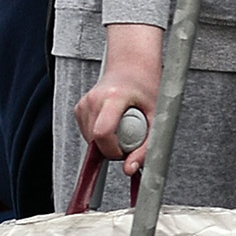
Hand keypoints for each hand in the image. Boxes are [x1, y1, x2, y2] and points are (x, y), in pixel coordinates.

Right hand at [77, 24, 164, 179]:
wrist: (132, 66)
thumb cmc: (146, 86)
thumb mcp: (157, 116)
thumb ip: (147, 147)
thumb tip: (130, 169)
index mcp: (114, 97)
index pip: (102, 133)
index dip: (113, 151)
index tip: (125, 151)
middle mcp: (94, 99)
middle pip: (95, 141)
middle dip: (112, 149)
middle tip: (130, 138)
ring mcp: (84, 103)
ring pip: (90, 140)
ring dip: (107, 143)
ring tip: (123, 128)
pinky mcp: (79, 109)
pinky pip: (88, 134)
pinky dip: (100, 136)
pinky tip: (113, 124)